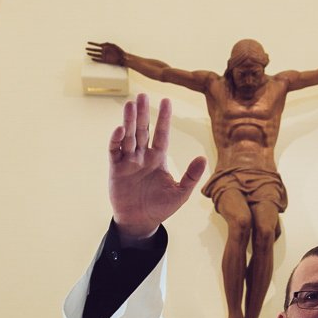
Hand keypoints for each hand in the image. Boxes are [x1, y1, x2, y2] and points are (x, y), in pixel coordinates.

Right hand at [86, 41, 125, 66]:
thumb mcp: (115, 46)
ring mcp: (104, 56)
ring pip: (96, 54)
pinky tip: (92, 59)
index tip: (88, 42)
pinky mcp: (105, 61)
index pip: (97, 45)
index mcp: (105, 47)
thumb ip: (109, 44)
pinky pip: (99, 60)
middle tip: (86, 48)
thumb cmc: (120, 51)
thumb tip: (104, 43)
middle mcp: (104, 51)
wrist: (123, 58)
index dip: (92, 43)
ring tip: (87, 53)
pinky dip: (96, 59)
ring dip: (91, 54)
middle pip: (95, 50)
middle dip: (90, 49)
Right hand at [109, 94, 205, 240]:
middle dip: (142, 113)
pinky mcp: (116, 169)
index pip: (161, 134)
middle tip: (142, 95)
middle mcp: (142, 156)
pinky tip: (120, 129)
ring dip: (128, 121)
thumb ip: (191, 176)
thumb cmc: (160, 207)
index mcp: (158, 158)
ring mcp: (128, 161)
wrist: (140, 222)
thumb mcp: (180, 193)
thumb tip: (203, 158)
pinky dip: (116, 140)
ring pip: (128, 136)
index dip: (164, 118)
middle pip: (142, 130)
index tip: (167, 100)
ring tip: (130, 104)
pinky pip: (115, 151)